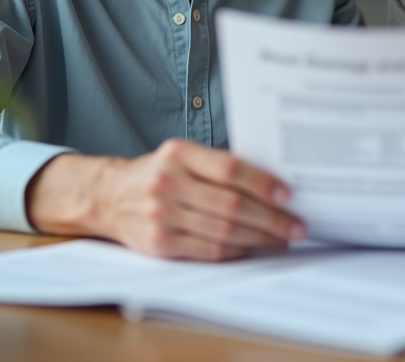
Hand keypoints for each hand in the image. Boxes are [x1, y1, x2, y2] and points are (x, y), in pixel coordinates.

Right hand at [26, 139, 303, 260]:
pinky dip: (235, 250)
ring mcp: (160, 214)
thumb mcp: (181, 156)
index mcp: (177, 153)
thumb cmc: (157, 174)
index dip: (262, 184)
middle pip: (231, 205)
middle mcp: (167, 182)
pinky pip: (207, 250)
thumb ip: (217, 165)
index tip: (287, 195)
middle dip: (270, 218)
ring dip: (259, 238)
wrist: (109, 196)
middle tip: (295, 225)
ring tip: (281, 238)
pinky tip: (251, 247)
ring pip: (222, 231)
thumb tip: (272, 183)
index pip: (229, 169)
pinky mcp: (158, 243)